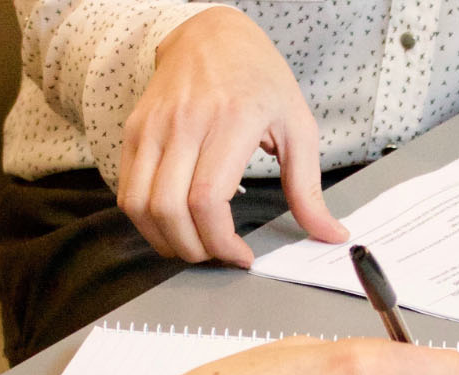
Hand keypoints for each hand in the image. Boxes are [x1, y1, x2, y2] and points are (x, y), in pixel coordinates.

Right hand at [119, 8, 350, 265]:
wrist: (212, 35)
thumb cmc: (259, 78)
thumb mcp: (298, 126)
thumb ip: (309, 188)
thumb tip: (330, 234)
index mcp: (232, 121)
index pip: (207, 199)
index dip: (220, 241)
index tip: (241, 255)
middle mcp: (185, 123)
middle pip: (169, 210)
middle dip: (194, 249)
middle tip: (218, 255)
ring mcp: (153, 126)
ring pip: (140, 205)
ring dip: (164, 240)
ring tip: (195, 245)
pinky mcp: (134, 131)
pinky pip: (127, 190)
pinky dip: (146, 220)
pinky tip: (173, 224)